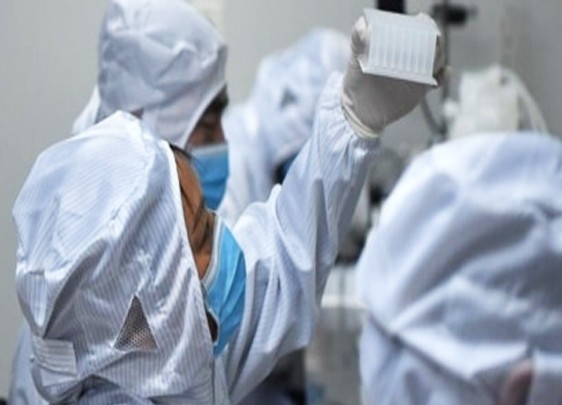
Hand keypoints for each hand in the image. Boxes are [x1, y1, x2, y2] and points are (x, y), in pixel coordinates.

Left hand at [341, 14, 445, 138]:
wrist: (361, 112)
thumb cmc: (356, 84)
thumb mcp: (354, 62)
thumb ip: (357, 43)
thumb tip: (362, 27)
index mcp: (396, 45)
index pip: (416, 28)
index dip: (424, 24)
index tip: (423, 23)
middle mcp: (409, 56)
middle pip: (432, 42)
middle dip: (436, 41)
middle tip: (432, 44)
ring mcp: (416, 72)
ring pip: (437, 59)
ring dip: (439, 57)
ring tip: (433, 63)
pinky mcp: (420, 88)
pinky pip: (438, 80)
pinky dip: (444, 76)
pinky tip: (444, 74)